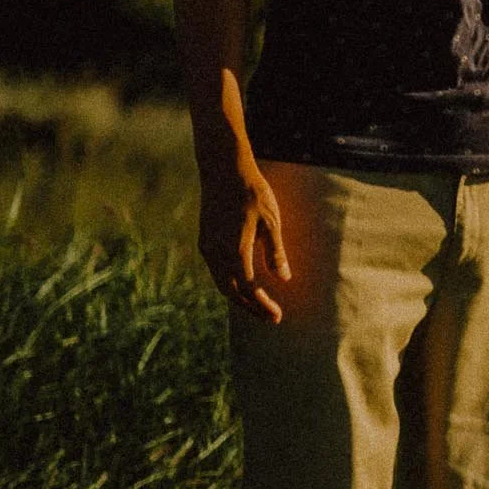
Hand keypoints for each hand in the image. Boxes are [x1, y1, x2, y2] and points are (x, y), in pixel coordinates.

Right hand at [198, 161, 290, 322]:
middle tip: (271, 317)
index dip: (263, 306)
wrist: (223, 170)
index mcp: (235, 250)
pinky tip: (244, 284)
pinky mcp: (205, 241)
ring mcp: (207, 247)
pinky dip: (230, 283)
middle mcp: (216, 254)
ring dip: (239, 297)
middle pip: (231, 292)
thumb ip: (275, 252)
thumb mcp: (271, 222)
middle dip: (251, 307)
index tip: (278, 317)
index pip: (249, 288)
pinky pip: (216, 271)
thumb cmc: (252, 193)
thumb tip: (284, 280)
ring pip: (221, 283)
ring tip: (259, 305)